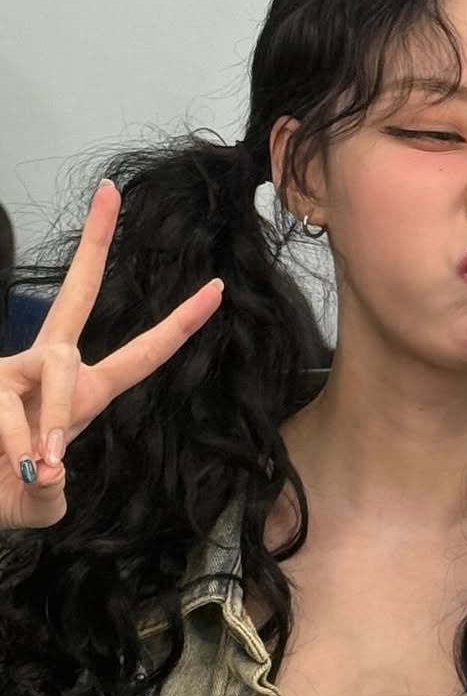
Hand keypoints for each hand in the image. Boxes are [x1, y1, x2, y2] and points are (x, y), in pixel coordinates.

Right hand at [0, 180, 223, 530]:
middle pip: (76, 296)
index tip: (217, 290)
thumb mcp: (43, 502)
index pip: (143, 353)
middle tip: (109, 193)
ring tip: (37, 469)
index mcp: (86, 392)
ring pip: (47, 381)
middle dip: (94, 245)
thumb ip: (53, 492)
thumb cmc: (4, 492)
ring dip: (45, 430)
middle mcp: (47, 367)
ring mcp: (10, 368)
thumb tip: (51, 470)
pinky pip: (8, 413)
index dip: (180, 324)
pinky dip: (14, 447)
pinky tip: (14, 466)